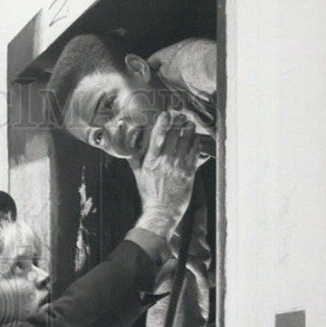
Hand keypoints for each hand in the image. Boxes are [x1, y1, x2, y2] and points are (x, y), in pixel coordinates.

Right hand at [131, 111, 199, 240]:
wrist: (162, 212)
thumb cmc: (150, 195)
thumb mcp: (138, 177)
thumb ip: (135, 161)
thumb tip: (130, 151)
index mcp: (151, 161)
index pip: (157, 137)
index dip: (162, 123)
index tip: (166, 114)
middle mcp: (165, 162)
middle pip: (174, 135)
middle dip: (178, 123)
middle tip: (180, 117)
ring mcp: (178, 167)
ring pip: (186, 141)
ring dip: (189, 130)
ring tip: (189, 124)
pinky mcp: (189, 173)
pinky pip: (194, 153)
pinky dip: (195, 143)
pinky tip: (195, 139)